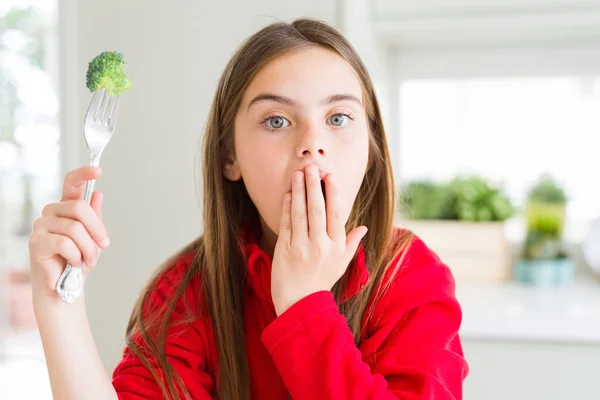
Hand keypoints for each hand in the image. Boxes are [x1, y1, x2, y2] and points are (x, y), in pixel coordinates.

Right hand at [29, 166, 109, 301]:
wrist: (66, 287)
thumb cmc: (78, 261)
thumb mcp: (93, 237)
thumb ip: (94, 217)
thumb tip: (97, 193)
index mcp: (66, 207)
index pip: (71, 183)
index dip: (84, 173)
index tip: (99, 169)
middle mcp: (51, 212)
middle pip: (80, 208)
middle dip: (97, 230)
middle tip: (103, 246)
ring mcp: (41, 225)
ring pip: (74, 228)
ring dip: (88, 248)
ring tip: (88, 260)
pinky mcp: (36, 242)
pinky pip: (65, 243)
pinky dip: (76, 255)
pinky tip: (74, 263)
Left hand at [271, 164, 367, 315]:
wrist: (300, 304)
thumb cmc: (321, 282)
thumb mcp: (341, 264)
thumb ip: (352, 244)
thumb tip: (364, 228)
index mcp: (336, 247)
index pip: (335, 215)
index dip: (332, 194)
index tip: (329, 177)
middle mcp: (321, 246)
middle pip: (317, 210)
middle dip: (314, 186)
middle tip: (311, 167)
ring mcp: (302, 247)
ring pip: (301, 214)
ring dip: (299, 191)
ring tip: (297, 174)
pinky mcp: (286, 250)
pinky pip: (287, 224)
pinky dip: (287, 208)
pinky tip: (288, 194)